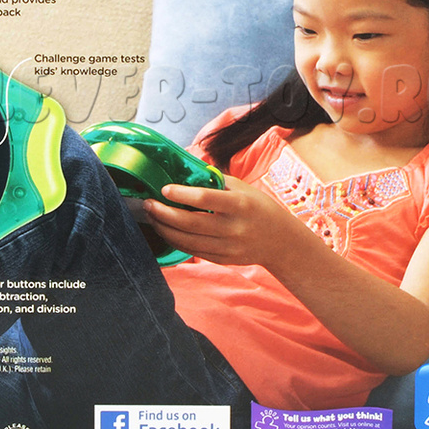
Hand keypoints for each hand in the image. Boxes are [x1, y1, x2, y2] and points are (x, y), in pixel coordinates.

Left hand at [143, 176, 289, 265]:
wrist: (280, 241)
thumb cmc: (258, 207)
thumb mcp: (242, 188)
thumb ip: (214, 181)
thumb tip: (184, 168)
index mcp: (240, 205)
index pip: (206, 199)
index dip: (182, 194)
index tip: (164, 189)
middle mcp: (234, 228)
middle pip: (191, 223)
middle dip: (164, 214)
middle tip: (148, 204)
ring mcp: (228, 247)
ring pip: (187, 241)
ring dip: (164, 229)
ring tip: (152, 216)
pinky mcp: (222, 260)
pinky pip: (192, 252)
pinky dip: (175, 241)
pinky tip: (165, 230)